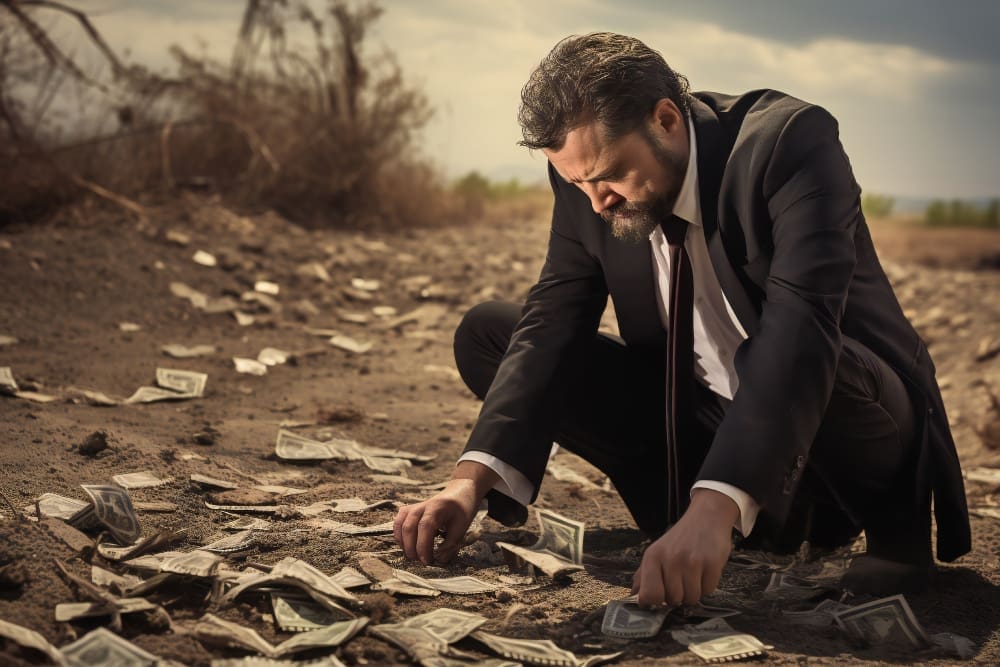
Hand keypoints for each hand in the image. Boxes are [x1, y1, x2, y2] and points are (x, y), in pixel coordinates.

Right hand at [393, 461, 498, 563]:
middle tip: (421, 562)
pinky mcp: (408, 510)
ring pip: (400, 526)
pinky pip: (398, 524)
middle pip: (409, 527)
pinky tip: (407, 546)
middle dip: (412, 548)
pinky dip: (399, 537)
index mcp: (437, 508)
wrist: (458, 494)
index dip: (423, 546)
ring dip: (404, 544)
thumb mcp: (462, 527)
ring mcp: (413, 507)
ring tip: (414, 556)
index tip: (428, 561)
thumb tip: (440, 561)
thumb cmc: (461, 511)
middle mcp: (422, 506)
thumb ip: (451, 544)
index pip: (425, 527)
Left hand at [631, 488, 737, 605]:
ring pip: (691, 599)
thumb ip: (643, 576)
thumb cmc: (680, 539)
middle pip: (673, 600)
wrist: (706, 517)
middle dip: (678, 596)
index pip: (648, 596)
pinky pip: (708, 591)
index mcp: (652, 557)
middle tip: (682, 581)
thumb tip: (634, 598)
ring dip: (694, 592)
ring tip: (693, 575)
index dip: (656, 601)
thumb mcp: (656, 552)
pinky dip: (708, 586)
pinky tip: (705, 571)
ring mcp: (691, 561)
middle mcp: (670, 559)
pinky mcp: (711, 563)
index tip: (662, 596)